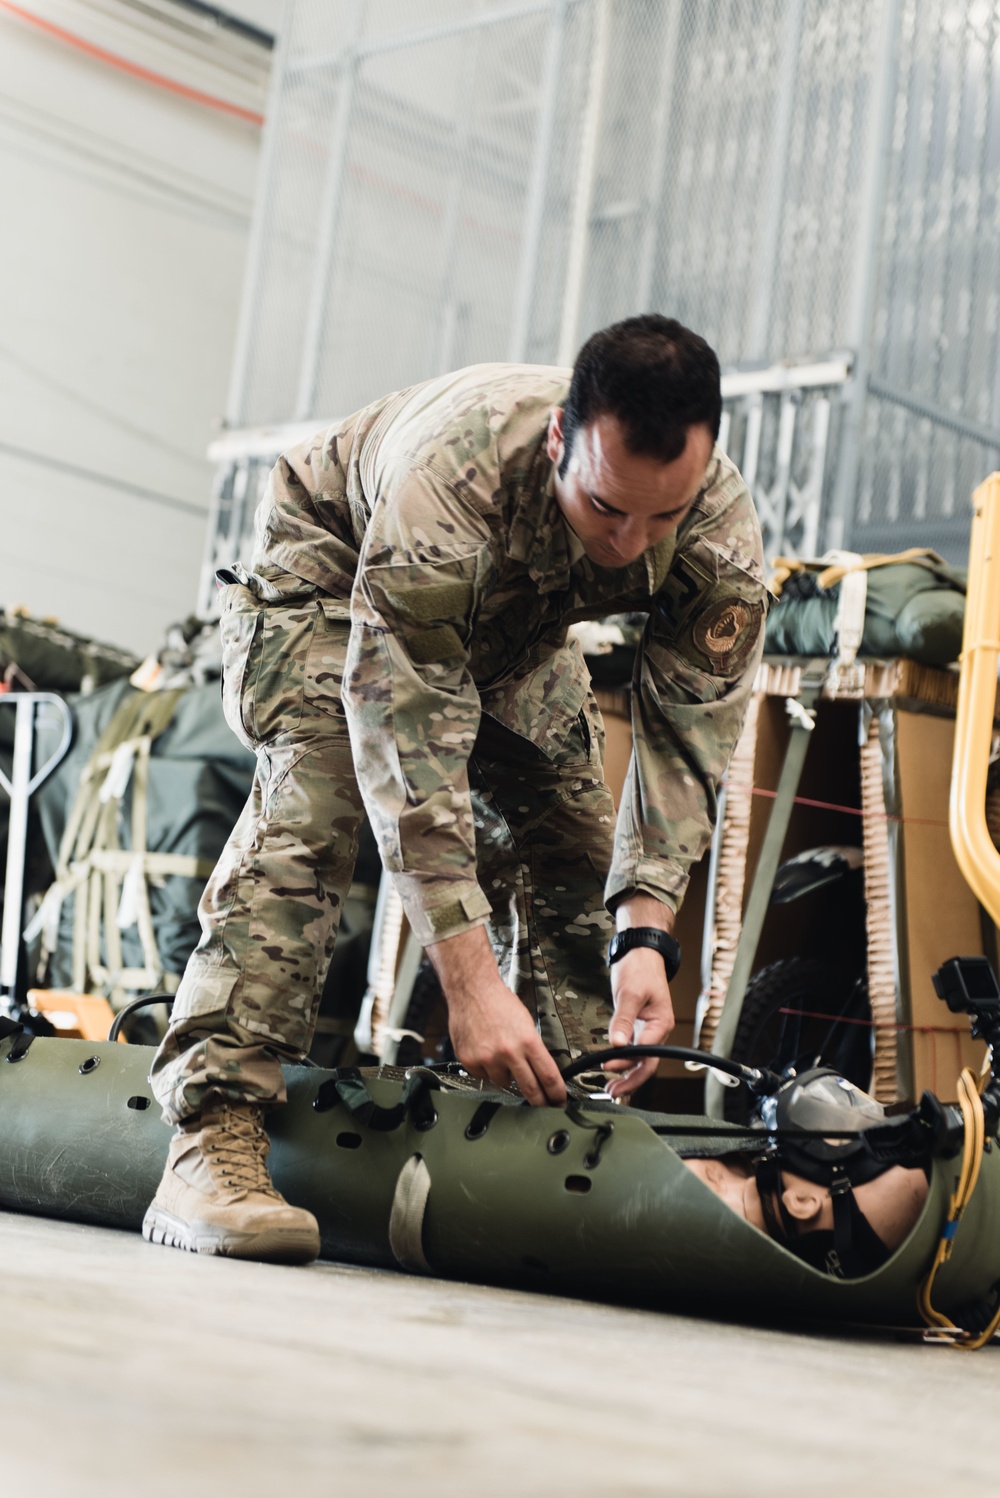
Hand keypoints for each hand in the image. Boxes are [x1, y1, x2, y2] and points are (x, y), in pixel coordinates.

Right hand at [426, 926, 565, 1106]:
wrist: (472, 990)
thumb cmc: (499, 1003)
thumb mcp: (526, 1023)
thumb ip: (532, 1049)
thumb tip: (540, 1072)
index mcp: (528, 1041)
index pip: (549, 1077)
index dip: (556, 1094)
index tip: (559, 1102)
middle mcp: (509, 1052)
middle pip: (530, 1089)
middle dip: (539, 1101)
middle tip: (544, 1105)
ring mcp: (488, 1058)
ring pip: (504, 1083)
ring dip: (506, 1075)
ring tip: (501, 1054)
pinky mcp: (470, 1061)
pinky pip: (483, 1076)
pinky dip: (486, 1069)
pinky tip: (485, 1051)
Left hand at [604, 935, 675, 1099]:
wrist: (641, 953)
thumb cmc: (640, 969)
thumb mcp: (629, 993)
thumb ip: (623, 1019)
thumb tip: (616, 1044)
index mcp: (660, 1024)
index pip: (645, 1052)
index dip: (626, 1063)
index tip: (606, 1066)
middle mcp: (656, 1031)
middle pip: (646, 1063)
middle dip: (631, 1080)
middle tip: (612, 1092)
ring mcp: (648, 1030)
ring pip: (640, 1060)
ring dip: (627, 1074)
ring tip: (611, 1088)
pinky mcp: (638, 1027)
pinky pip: (633, 1050)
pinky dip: (624, 1062)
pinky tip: (613, 1070)